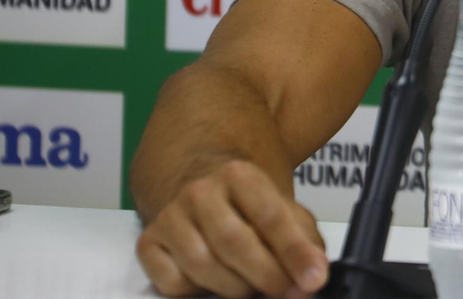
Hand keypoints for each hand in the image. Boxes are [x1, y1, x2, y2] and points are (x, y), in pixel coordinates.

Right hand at [137, 159, 329, 297]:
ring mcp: (170, 217)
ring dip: (234, 288)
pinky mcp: (148, 242)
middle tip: (287, 292)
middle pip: (233, 242)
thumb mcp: (281, 208)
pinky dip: (196, 292)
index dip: (295, 252)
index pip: (270, 216)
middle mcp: (200, 191)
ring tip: (254, 288)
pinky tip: (214, 283)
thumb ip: (302, 239)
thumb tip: (314, 274)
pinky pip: (172, 282)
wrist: (199, 185)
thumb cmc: (246, 205)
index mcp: (240, 175)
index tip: (313, 280)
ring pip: (201, 266)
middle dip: (266, 275)